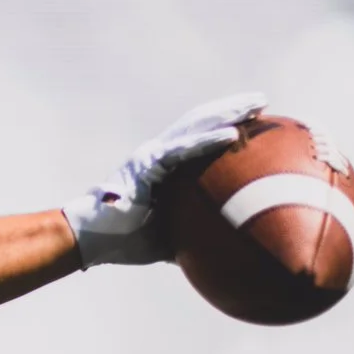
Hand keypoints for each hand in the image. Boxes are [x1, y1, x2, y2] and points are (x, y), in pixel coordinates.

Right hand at [62, 91, 266, 267]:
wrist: (91, 240)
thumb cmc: (125, 241)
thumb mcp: (172, 236)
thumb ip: (195, 234)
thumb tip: (224, 253)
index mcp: (163, 166)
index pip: (198, 136)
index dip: (224, 123)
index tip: (254, 118)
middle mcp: (158, 154)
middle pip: (201, 123)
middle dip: (232, 109)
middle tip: (262, 101)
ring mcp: (151, 156)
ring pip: (195, 127)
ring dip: (226, 113)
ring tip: (256, 105)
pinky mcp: (146, 166)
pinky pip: (183, 150)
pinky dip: (207, 140)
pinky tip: (232, 134)